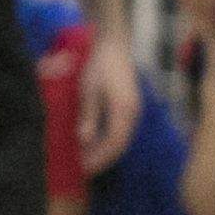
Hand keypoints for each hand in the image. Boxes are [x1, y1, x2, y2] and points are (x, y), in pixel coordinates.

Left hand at [77, 31, 140, 173]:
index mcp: (124, 111)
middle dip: (101, 159)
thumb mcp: (89, 89)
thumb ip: (89, 115)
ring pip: (120, 139)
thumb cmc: (100, 64)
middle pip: (119, 145)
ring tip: (86, 158)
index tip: (84, 169)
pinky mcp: (128, 107)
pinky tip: (93, 142)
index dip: (99, 159)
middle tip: (82, 169)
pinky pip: (119, 130)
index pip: (114, 144)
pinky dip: (107, 140)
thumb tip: (84, 140)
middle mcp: (132, 114)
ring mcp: (133, 111)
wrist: (114, 45)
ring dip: (104, 151)